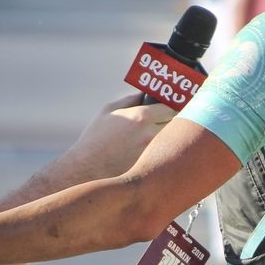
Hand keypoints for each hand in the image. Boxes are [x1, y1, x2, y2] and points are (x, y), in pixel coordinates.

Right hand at [59, 94, 173, 180]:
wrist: (86, 169)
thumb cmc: (95, 138)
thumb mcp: (109, 110)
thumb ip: (131, 99)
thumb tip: (147, 95)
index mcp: (142, 117)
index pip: (173, 107)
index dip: (176, 107)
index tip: (176, 107)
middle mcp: (151, 134)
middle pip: (178, 124)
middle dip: (178, 122)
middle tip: (177, 122)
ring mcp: (154, 154)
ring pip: (174, 142)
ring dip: (174, 140)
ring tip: (170, 139)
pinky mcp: (152, 169)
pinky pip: (167, 158)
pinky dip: (167, 155)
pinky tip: (161, 156)